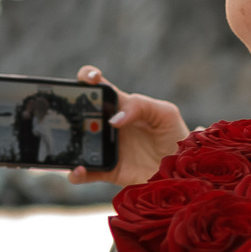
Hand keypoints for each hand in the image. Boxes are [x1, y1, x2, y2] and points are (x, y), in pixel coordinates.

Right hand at [66, 65, 187, 188]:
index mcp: (121, 106)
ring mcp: (106, 148)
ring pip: (76, 143)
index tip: (89, 79)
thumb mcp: (164, 113)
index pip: (99, 87)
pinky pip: (85, 173)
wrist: (183, 170)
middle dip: (68, 110)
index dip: (88, 77)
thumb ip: (140, 106)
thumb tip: (113, 119)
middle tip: (70, 114)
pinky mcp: (107, 171)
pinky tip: (79, 170)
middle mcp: (108, 126)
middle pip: (79, 113)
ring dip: (67, 143)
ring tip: (68, 145)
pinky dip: (76, 173)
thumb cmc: (175, 136)